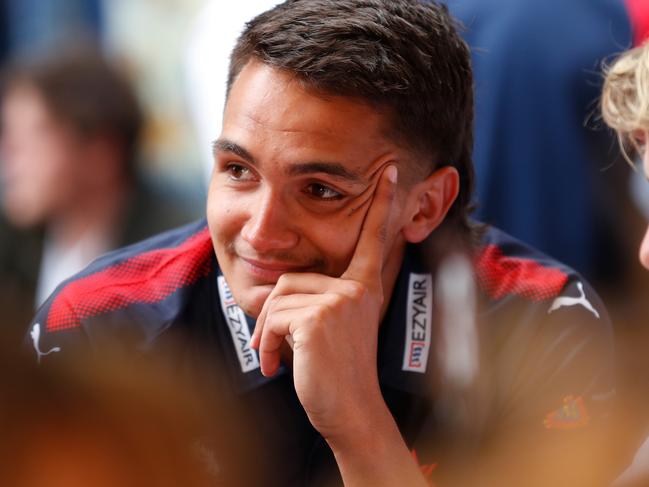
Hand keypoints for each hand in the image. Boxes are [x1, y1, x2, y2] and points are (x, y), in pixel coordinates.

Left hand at [250, 164, 398, 439]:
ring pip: (277, 297)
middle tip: (274, 344)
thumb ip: (318, 300)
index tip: (387, 170)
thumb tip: (280, 288)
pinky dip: (265, 343)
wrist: (347, 411)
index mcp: (364, 287)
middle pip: (289, 278)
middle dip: (272, 314)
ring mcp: (339, 301)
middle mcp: (356, 288)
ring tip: (277, 356)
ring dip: (267, 332)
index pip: (373, 238)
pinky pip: (272, 317)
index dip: (380, 204)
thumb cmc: (335, 372)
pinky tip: (275, 364)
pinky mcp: (318, 318)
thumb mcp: (332, 327)